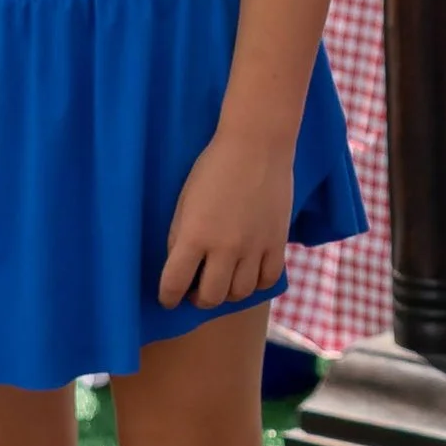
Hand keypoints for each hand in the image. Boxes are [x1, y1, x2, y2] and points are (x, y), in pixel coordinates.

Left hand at [158, 124, 294, 309]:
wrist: (257, 145)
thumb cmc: (213, 167)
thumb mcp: (184, 202)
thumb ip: (180, 237)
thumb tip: (181, 267)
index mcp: (194, 235)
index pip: (174, 284)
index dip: (167, 297)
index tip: (167, 299)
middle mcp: (225, 248)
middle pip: (210, 297)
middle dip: (198, 299)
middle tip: (196, 290)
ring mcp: (254, 247)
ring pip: (240, 293)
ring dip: (227, 293)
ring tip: (223, 281)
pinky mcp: (277, 242)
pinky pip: (267, 279)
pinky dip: (255, 283)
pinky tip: (248, 274)